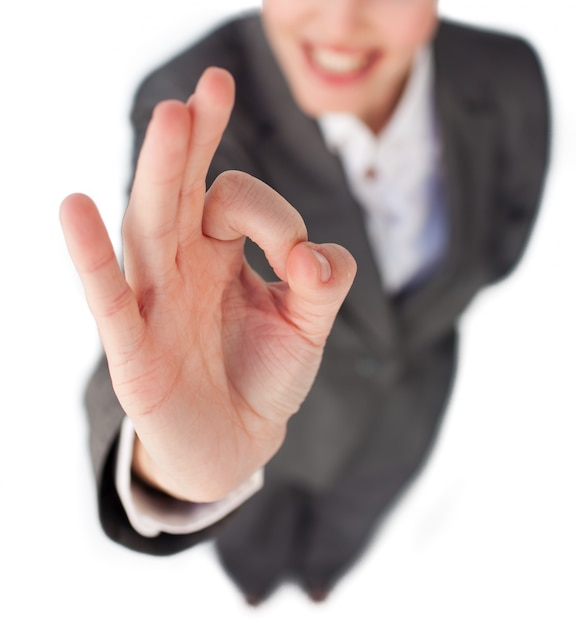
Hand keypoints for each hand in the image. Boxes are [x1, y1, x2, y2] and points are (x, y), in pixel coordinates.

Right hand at [60, 68, 355, 502]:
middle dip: (195, 139)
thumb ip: (323, 285)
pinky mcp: (134, 350)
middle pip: (180, 190)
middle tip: (213, 81)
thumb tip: (316, 257)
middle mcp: (182, 265)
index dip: (275, 216)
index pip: (236, 198)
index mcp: (220, 251)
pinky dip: (92, 259)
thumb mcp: (308, 327)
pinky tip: (76, 208)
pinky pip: (111, 299)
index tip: (300, 260)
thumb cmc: (265, 375)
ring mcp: (154, 302)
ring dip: (158, 174)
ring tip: (169, 119)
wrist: (236, 442)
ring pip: (149, 228)